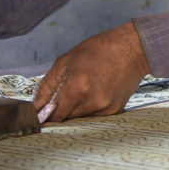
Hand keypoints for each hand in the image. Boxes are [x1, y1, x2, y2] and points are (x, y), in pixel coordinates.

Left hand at [32, 22, 150, 123]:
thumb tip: (35, 107)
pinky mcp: (115, 110)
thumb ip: (47, 86)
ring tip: (82, 90)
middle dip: (60, 110)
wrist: (133, 49)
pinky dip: (89, 108)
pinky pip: (94, 117)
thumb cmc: (98, 50)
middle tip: (63, 94)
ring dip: (75, 110)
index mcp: (78, 87)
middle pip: (66, 119)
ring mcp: (106, 108)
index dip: (45, 114)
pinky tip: (95, 93)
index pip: (54, 115)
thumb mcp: (66, 61)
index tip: (40, 112)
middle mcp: (93, 102)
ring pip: (80, 119)